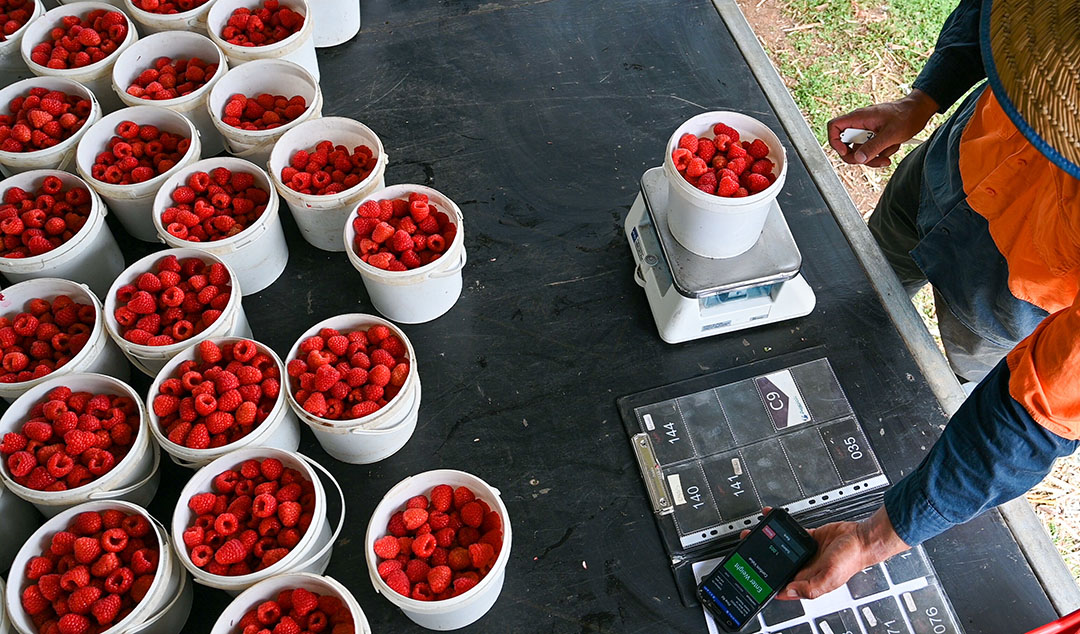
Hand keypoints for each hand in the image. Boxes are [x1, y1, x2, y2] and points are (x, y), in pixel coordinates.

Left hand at [740, 507, 909, 600]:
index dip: (767, 581)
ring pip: (781, 547)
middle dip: (761, 556)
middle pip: (778, 563)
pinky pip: (790, 533)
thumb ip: (810, 586)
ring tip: (754, 532)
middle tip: (747, 547)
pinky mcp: (808, 538)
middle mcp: (805, 567)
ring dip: (767, 540)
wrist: (862, 538)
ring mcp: (806, 552)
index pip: (782, 584)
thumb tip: (788, 591)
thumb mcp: (830, 576)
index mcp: (808, 580)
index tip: (751, 574)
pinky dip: (780, 526)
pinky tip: (770, 519)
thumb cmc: (851, 559)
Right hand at [826, 89, 938, 166]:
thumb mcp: (890, 134)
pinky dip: (881, 153)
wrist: (919, 111)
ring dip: (873, 157)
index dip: (834, 141)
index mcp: (859, 118)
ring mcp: (867, 130)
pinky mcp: (874, 135)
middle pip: (846, 145)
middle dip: (858, 156)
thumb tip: (859, 159)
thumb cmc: (907, 116)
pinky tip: (892, 146)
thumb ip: (873, 147)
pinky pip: (871, 149)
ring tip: (889, 152)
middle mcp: (860, 124)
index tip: (845, 151)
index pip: (834, 127)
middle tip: (871, 159)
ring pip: (860, 150)